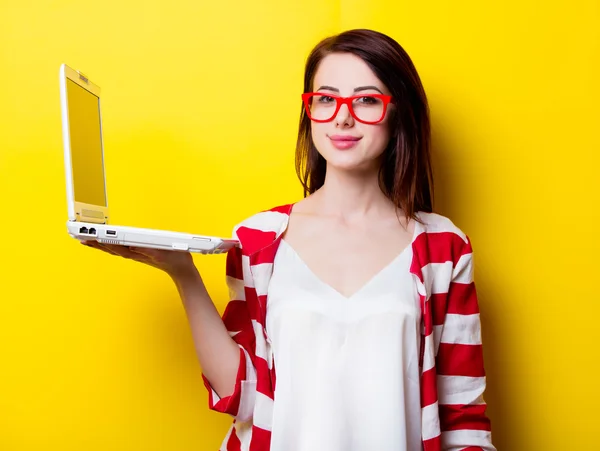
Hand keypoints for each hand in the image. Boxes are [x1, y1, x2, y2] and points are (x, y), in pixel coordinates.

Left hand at [81, 240, 196, 278]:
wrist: (181, 269)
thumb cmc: (174, 260)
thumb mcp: (163, 254)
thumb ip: (148, 250)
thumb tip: (132, 246)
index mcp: (138, 252)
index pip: (116, 246)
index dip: (102, 240)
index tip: (90, 236)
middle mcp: (134, 254)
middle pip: (110, 247)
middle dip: (95, 242)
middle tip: (80, 237)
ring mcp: (135, 254)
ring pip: (113, 249)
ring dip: (99, 244)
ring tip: (86, 240)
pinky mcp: (138, 253)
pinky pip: (119, 249)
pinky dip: (109, 245)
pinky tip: (104, 243)